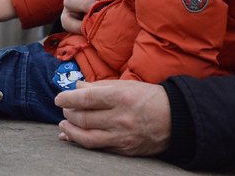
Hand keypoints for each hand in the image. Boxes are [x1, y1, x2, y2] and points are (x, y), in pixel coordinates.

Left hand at [54, 80, 170, 156]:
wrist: (176, 119)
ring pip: (87, 136)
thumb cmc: (149, 97)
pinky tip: (72, 137)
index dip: (67, 98)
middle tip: (64, 109)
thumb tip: (77, 87)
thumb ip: (99, 86)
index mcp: (120, 96)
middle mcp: (120, 117)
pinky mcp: (125, 149)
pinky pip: (97, 147)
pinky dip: (81, 142)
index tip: (58, 98)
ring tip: (63, 125)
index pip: (86, 98)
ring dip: (70, 131)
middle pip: (84, 118)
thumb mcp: (126, 85)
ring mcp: (122, 135)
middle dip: (69, 113)